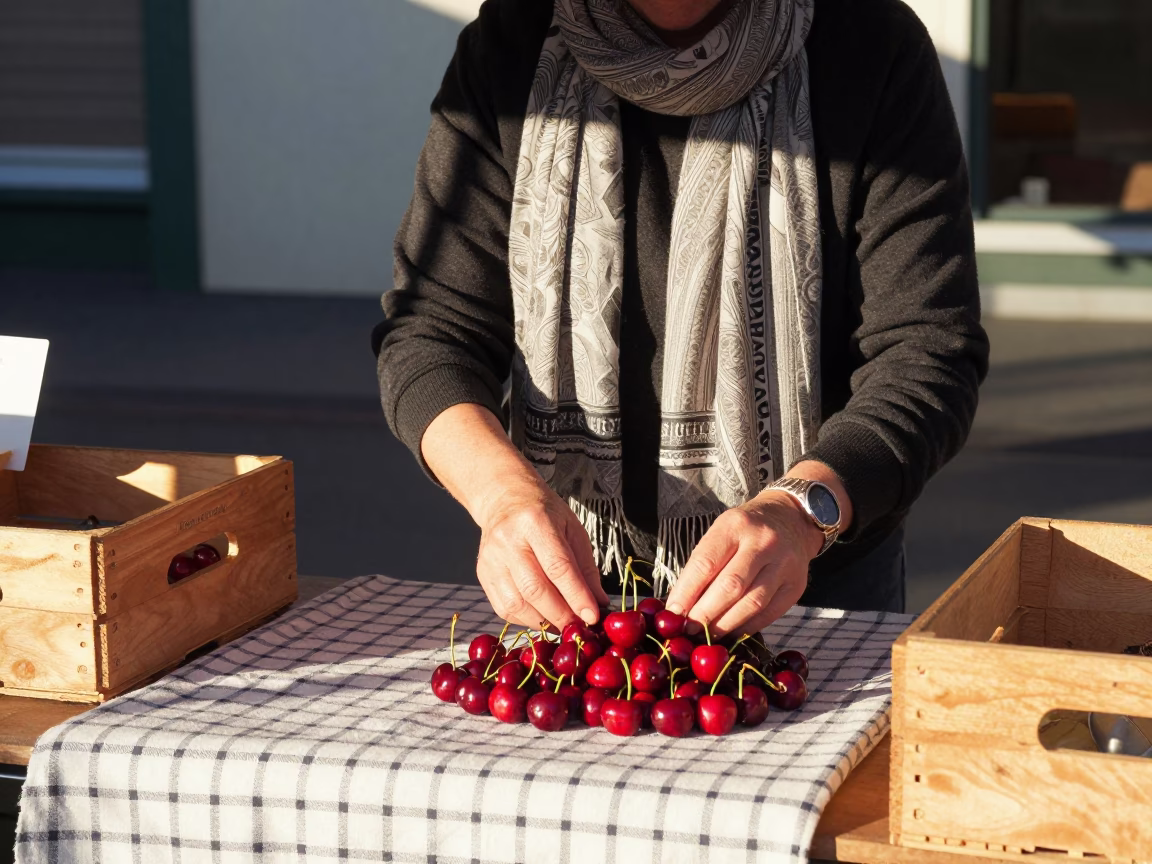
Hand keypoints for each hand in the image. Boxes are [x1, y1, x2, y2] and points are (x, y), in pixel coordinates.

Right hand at [474, 475, 610, 630]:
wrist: (504, 500)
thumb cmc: (544, 514)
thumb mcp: (572, 530)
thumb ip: (586, 568)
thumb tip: (599, 603)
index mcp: (535, 522)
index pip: (558, 566)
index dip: (577, 596)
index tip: (593, 617)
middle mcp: (508, 540)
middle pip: (535, 588)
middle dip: (561, 614)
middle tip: (579, 627)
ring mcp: (491, 558)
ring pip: (517, 603)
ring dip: (544, 621)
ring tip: (562, 623)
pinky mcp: (483, 574)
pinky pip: (504, 608)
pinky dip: (526, 619)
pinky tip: (542, 616)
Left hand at [663, 490, 824, 636]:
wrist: (789, 520)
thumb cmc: (744, 531)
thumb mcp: (720, 533)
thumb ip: (702, 565)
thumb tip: (681, 606)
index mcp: (734, 526)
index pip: (705, 564)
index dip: (686, 593)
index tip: (673, 614)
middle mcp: (762, 542)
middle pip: (730, 586)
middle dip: (705, 614)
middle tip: (688, 630)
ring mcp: (784, 564)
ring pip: (751, 603)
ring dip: (725, 625)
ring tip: (707, 636)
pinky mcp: (796, 585)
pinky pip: (769, 613)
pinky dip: (747, 627)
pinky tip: (732, 633)